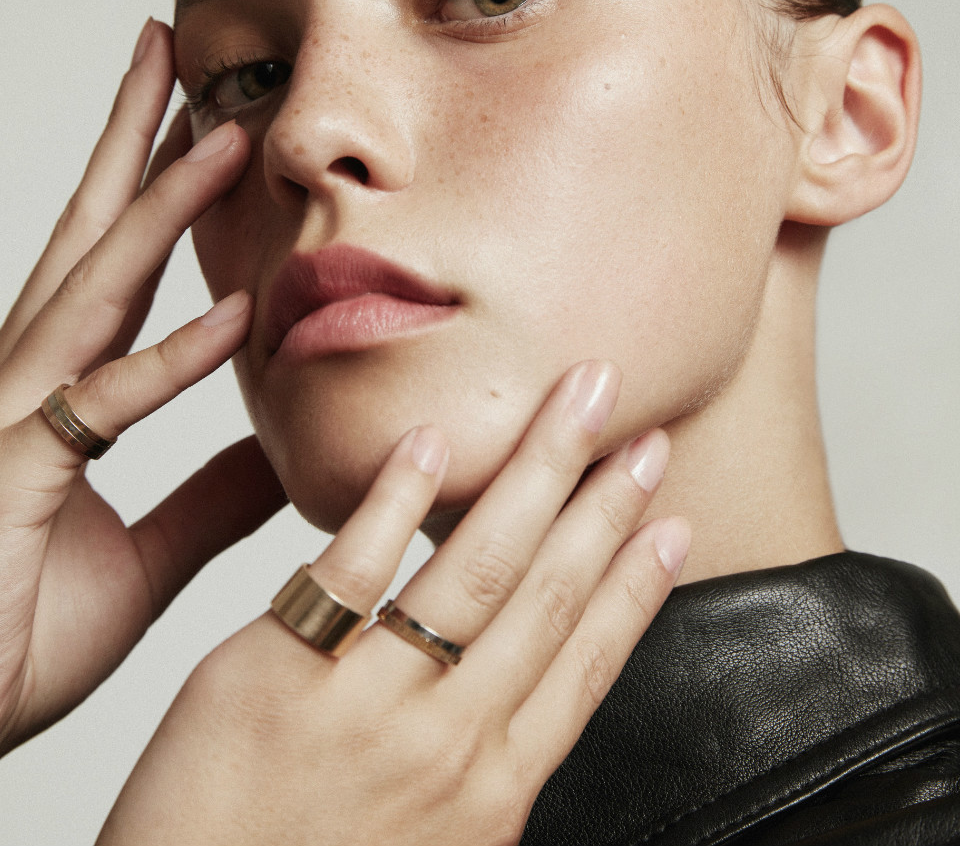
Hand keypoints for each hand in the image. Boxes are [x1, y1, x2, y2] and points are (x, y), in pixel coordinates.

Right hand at [0, 19, 286, 755]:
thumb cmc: (15, 640)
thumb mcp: (142, 556)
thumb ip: (207, 500)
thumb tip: (279, 451)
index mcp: (58, 393)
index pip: (111, 266)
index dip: (150, 189)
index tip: (198, 118)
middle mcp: (29, 386)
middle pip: (91, 240)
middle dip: (133, 141)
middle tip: (175, 51)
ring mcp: (14, 423)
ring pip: (95, 293)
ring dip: (162, 213)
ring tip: (225, 135)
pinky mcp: (13, 480)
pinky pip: (102, 407)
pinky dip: (169, 360)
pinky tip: (235, 315)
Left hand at [98, 361, 688, 845]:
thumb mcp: (429, 842)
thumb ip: (475, 765)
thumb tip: (515, 697)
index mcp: (490, 787)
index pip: (588, 663)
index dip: (638, 586)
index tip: (674, 522)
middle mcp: (446, 743)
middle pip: (549, 596)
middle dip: (606, 505)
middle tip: (643, 431)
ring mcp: (367, 707)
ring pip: (475, 568)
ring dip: (537, 474)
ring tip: (576, 403)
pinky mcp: (277, 678)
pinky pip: (352, 569)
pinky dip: (398, 501)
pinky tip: (434, 442)